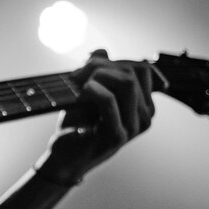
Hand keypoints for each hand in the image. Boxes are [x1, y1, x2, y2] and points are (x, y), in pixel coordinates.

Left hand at [35, 50, 155, 184]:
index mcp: (144, 106)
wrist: (63, 159)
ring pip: (126, 83)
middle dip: (102, 65)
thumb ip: (98, 72)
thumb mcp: (88, 95)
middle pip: (134, 73)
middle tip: (77, 72)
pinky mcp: (116, 136)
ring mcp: (133, 128)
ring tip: (77, 81)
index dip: (114, 61)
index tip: (87, 65)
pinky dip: (93, 90)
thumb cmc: (76, 127)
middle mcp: (145, 117)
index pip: (142, 69)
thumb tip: (101, 50)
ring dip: (97, 75)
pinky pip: (109, 101)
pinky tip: (81, 90)